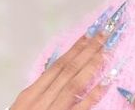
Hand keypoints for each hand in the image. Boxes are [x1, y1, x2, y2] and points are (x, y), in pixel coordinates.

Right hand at [9, 4, 126, 108]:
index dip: (76, 48)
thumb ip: (42, 89)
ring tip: (108, 50)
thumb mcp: (26, 106)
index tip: (91, 31)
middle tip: (106, 32)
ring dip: (92, 66)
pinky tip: (107, 83)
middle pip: (68, 70)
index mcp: (30, 95)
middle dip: (88, 49)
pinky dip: (93, 95)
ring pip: (74, 85)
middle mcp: (40, 102)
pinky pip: (80, 109)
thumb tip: (61, 69)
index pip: (58, 65)